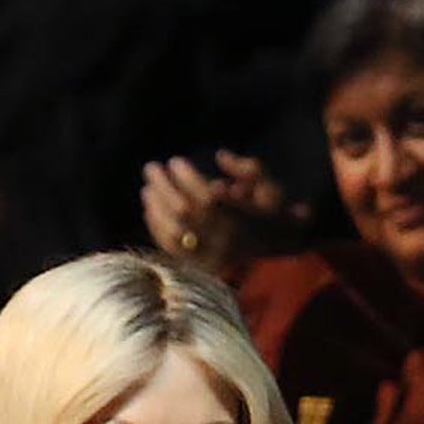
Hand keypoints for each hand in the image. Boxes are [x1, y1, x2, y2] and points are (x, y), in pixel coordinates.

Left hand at [139, 151, 290, 275]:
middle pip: (184, 213)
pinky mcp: (198, 267)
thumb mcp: (270, 187)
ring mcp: (209, 256)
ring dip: (156, 208)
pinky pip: (171, 250)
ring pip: (173, 233)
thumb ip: (249, 168)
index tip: (175, 161)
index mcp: (241, 220)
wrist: (275, 256)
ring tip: (147, 188)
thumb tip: (220, 156)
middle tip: (151, 168)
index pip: (207, 198)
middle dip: (164, 188)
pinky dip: (157, 229)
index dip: (188, 178)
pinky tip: (150, 210)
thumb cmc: (271, 216)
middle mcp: (223, 240)